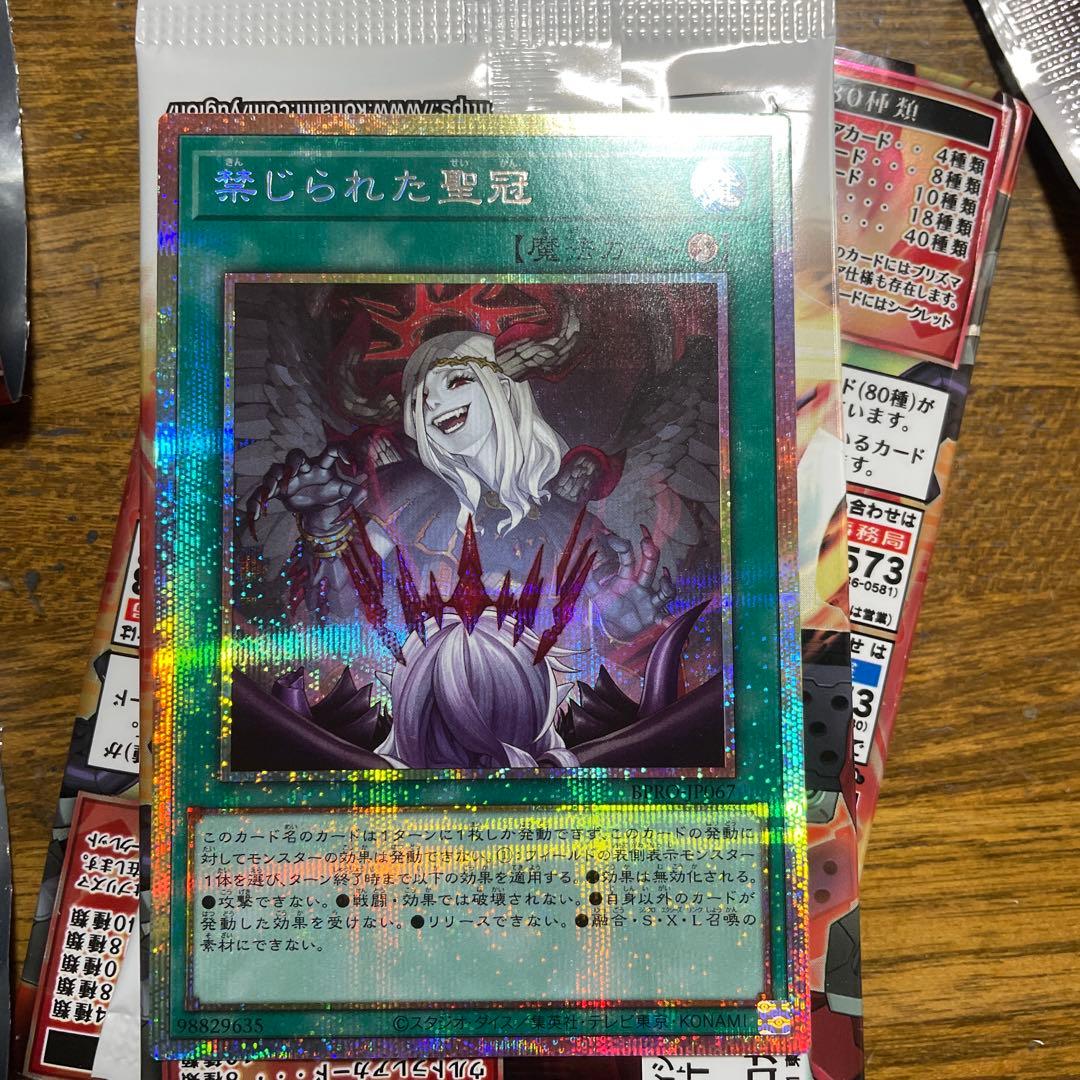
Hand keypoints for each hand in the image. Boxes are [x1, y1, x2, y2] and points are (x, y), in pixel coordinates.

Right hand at [246, 444, 366, 539]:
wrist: (318, 513)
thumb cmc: (331, 495)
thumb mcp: (345, 495)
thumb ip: (355, 493)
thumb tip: (365, 492)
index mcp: (324, 466)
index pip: (332, 450)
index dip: (342, 451)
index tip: (351, 463)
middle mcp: (305, 468)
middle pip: (296, 455)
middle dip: (293, 461)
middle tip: (293, 472)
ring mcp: (289, 479)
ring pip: (276, 470)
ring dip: (273, 479)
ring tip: (273, 492)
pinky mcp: (277, 492)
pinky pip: (261, 494)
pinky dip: (256, 504)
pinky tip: (256, 516)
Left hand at [593, 525, 675, 639]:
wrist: (618, 626)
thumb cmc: (610, 605)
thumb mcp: (596, 594)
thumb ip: (591, 581)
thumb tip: (587, 568)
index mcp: (627, 576)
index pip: (627, 556)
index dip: (620, 545)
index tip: (610, 537)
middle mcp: (641, 584)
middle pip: (649, 566)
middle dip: (649, 553)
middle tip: (646, 541)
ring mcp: (650, 599)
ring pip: (664, 590)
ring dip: (667, 584)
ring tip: (665, 576)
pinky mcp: (654, 615)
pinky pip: (663, 616)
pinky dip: (667, 619)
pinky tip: (668, 621)